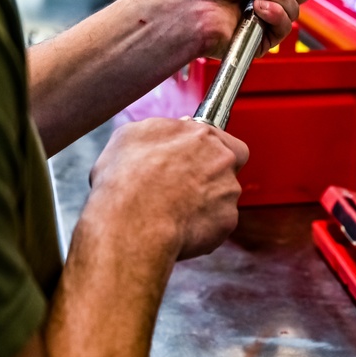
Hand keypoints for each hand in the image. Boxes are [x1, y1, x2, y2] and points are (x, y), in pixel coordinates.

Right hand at [85, 117, 248, 260]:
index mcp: (201, 133)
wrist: (134, 222)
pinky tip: (180, 226)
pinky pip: (218, 222)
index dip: (207, 151)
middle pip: (228, 166)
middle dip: (210, 176)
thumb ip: (158, 130)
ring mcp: (229, 189)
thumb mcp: (130, 136)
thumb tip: (166, 132)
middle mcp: (222, 158)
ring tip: (175, 211)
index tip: (192, 161)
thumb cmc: (127, 180)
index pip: (221, 138)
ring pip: (223, 196)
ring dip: (206, 202)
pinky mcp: (228, 219)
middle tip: (183, 187)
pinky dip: (203, 226)